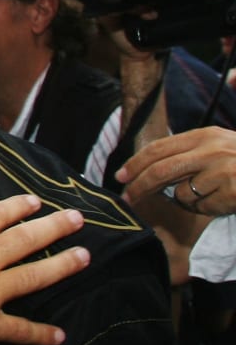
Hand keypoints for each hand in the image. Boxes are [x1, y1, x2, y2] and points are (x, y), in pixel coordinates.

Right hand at [0, 196, 87, 344]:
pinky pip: (18, 329)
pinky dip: (40, 334)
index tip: (35, 202)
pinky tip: (59, 335)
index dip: (18, 207)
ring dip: (61, 266)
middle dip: (53, 227)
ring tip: (84, 257)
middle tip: (77, 220)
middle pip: (23, 239)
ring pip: (32, 276)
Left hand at [117, 126, 235, 216]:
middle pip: (161, 171)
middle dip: (140, 186)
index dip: (135, 163)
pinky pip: (202, 208)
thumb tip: (147, 163)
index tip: (120, 176)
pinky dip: (206, 209)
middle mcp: (212, 150)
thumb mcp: (219, 144)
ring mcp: (223, 172)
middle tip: (128, 198)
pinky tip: (223, 200)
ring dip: (184, 200)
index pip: (159, 148)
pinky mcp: (232, 193)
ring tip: (207, 193)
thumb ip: (188, 149)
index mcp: (206, 135)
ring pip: (181, 194)